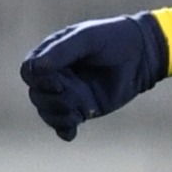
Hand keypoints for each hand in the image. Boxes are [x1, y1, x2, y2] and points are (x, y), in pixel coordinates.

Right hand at [20, 12, 168, 140]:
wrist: (143, 54)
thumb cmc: (114, 39)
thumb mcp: (87, 39)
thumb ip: (61, 51)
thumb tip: (34, 68)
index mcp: (52, 54)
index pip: (29, 71)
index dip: (37, 80)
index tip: (57, 81)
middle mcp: (56, 75)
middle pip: (36, 94)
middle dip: (49, 99)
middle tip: (68, 93)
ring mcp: (69, 93)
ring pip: (48, 111)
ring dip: (56, 115)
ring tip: (76, 110)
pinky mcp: (83, 108)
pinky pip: (65, 124)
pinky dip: (64, 129)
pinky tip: (71, 132)